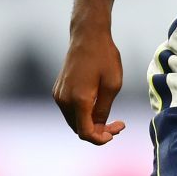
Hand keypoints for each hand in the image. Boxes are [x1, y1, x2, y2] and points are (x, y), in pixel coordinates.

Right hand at [52, 30, 125, 144]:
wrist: (87, 36)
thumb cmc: (104, 58)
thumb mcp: (113, 85)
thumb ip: (105, 109)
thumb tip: (99, 126)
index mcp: (78, 99)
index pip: (85, 133)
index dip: (100, 139)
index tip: (116, 131)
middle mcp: (64, 99)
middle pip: (79, 129)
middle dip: (98, 132)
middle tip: (118, 124)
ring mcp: (59, 95)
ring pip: (74, 121)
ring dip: (91, 123)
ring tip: (111, 117)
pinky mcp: (58, 90)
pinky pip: (71, 110)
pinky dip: (84, 114)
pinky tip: (98, 106)